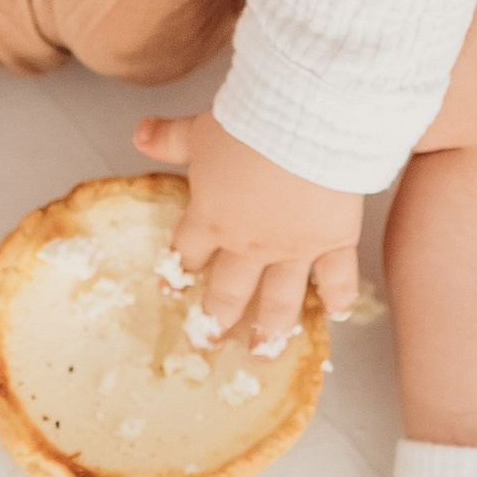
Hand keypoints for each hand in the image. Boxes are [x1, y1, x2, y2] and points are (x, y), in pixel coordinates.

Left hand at [135, 110, 362, 351]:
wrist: (304, 122)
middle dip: (217, 318)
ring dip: (270, 330)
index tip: (171, 289)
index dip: (177, 271)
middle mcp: (249, 244)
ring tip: (263, 353)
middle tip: (210, 340)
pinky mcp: (332, 241)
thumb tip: (138, 133)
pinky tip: (336, 315)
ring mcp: (292, 249)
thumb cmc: (249, 124)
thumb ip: (170, 138)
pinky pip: (336, 277)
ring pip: (279, 299)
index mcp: (212, 218)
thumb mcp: (201, 130)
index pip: (188, 251)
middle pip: (228, 289)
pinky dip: (338, 297)